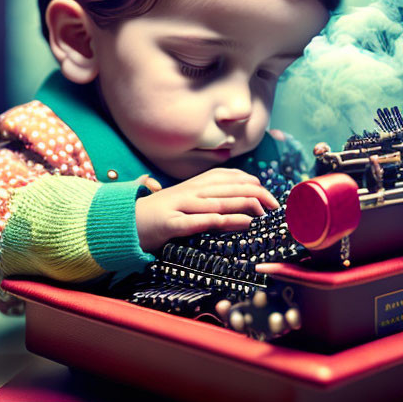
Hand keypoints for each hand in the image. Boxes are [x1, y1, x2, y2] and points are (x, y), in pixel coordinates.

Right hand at [135, 168, 278, 252]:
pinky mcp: (172, 224)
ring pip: (220, 202)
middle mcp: (191, 191)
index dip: (253, 184)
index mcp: (195, 184)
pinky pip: (203, 221)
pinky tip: (243, 224)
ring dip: (245, 205)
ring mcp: (181, 207)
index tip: (271, 195)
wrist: (125, 222)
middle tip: (277, 205)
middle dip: (258, 195)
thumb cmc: (162, 213)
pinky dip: (225, 222)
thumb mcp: (187, 199)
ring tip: (266, 211)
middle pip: (230, 188)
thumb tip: (242, 200)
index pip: (230, 177)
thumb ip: (210, 196)